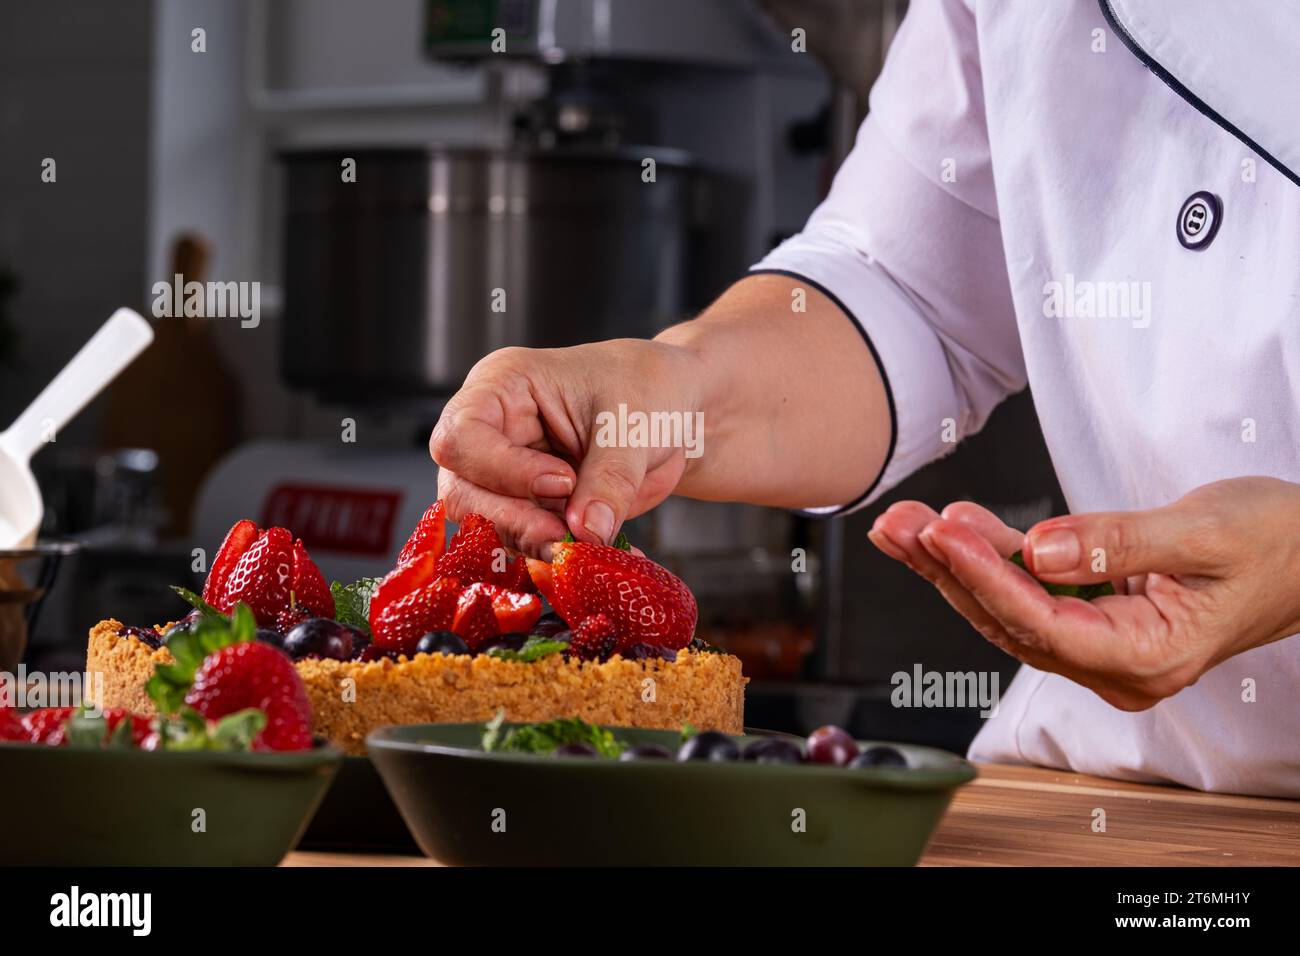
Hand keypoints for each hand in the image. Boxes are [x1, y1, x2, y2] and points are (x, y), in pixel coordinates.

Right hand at [430, 341, 703, 556]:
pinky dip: (563, 559)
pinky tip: (600, 556)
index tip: (562, 482)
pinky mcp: (531, 512)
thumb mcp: (634, 424)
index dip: (502, 469)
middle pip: (462, 492)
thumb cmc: (647, 389)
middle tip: (567, 538)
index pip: (463, 436)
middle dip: (513, 521)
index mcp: (503, 387)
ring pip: (488, 528)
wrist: (673, 413)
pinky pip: (529, 546)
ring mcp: (506, 477)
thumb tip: (586, 532)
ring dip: (537, 545)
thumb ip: (609, 478)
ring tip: (589, 547)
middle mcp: (492, 433)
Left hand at [868, 477, 1299, 710]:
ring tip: (902, 524)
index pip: (1044, 622)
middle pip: (1010, 620)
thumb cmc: (1275, 541)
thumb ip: (1117, 542)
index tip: (939, 534)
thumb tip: (1038, 549)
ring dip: (953, 564)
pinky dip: (989, 559)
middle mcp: (1118, 666)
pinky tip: (951, 529)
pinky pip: (1029, 594)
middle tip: (896, 524)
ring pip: (1009, 609)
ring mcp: (1103, 648)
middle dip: (946, 569)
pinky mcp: (1094, 622)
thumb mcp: (1203, 532)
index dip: (985, 576)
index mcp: (1150, 656)